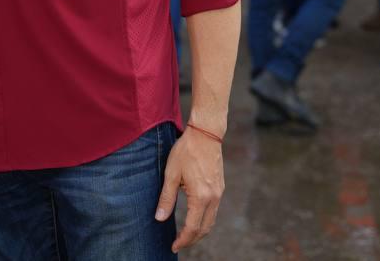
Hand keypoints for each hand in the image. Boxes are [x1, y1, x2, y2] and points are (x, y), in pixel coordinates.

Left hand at [155, 127, 224, 252]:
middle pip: (205, 228)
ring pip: (211, 220)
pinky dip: (205, 220)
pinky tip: (196, 218)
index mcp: (201, 197)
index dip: (183, 239)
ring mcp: (219, 193)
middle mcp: (213, 198)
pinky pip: (214, 210)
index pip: (193, 228)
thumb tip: (159, 218)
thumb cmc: (186, 151)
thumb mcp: (171, 174)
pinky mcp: (220, 187)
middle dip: (192, 239)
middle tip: (179, 244)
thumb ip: (166, 198)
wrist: (206, 134)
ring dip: (200, 231)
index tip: (173, 246)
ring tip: (186, 235)